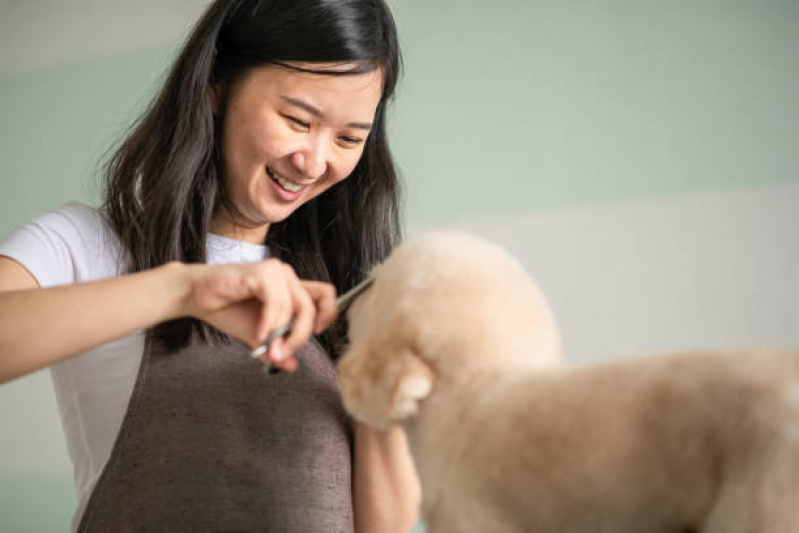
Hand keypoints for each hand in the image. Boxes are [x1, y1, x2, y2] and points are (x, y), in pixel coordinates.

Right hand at [184, 260, 337, 370]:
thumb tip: (292, 366)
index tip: (315, 333)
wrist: (196, 296)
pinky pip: (276, 302)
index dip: (328, 315)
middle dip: (299, 337)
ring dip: (280, 333)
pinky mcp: (262, 272)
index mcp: (291, 288)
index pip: (326, 294)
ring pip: (294, 307)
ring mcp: (275, 272)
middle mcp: (287, 277)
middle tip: (281, 353)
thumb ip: (276, 348)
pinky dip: (269, 322)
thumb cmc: (226, 309)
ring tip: (264, 345)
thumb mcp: (257, 335)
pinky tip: (258, 333)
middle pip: (311, 308)